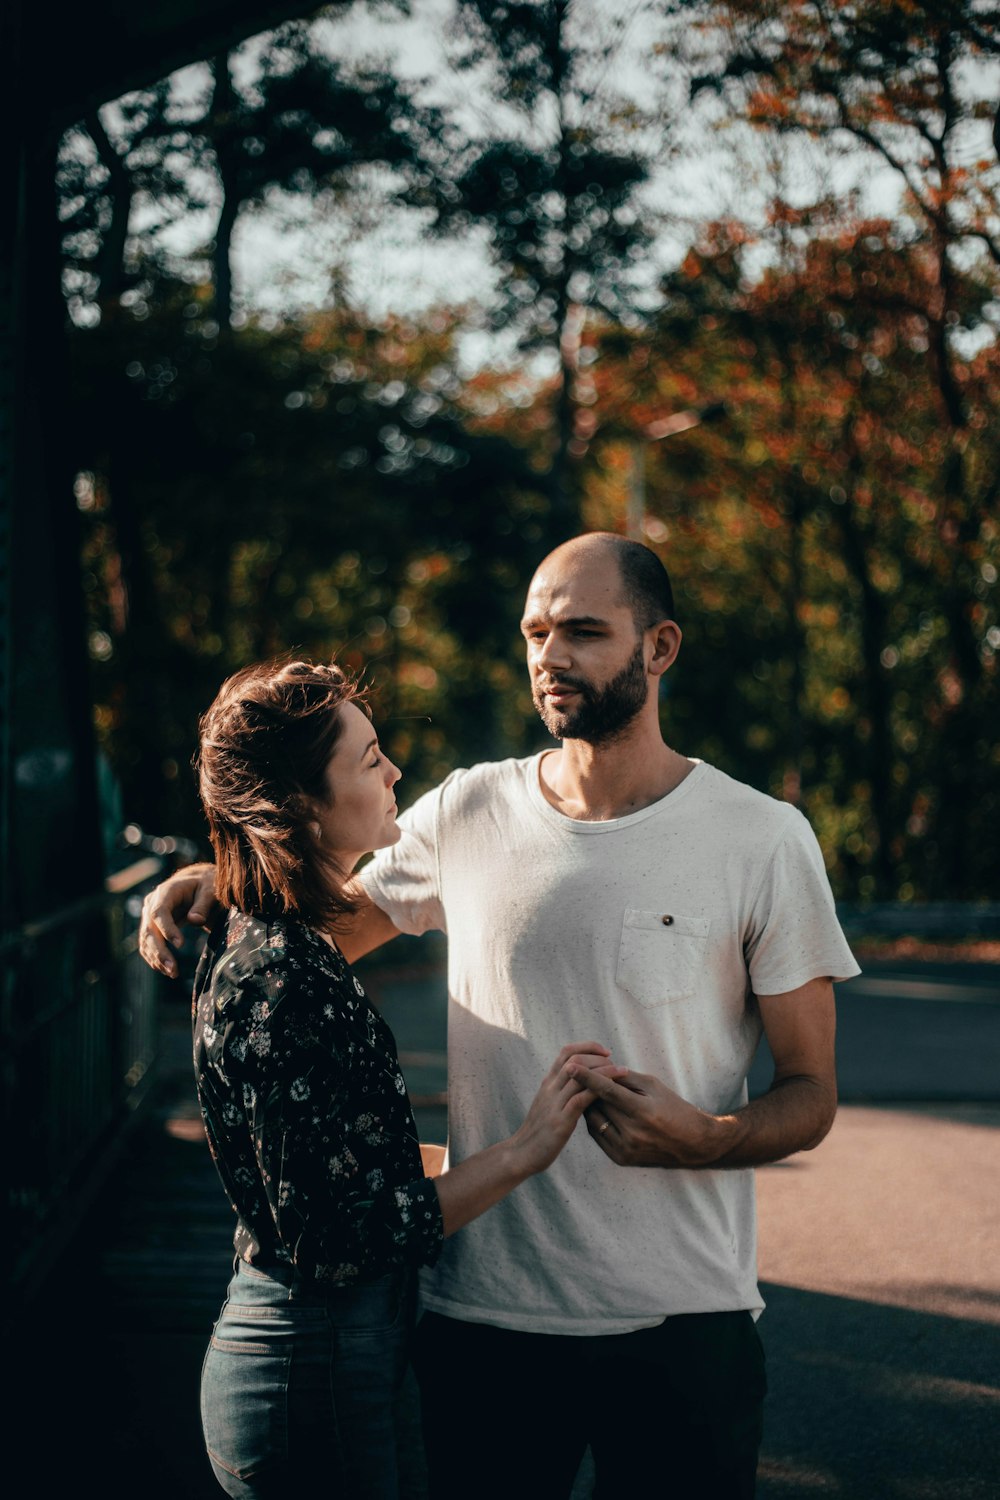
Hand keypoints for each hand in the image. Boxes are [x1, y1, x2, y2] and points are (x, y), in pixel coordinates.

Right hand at [139, 863, 219, 977]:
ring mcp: (149, 915)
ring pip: (146, 940)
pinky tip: (167, 970)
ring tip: (173, 973)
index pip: (159, 912)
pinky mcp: (152, 926)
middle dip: (159, 951)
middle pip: (149, 929)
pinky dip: (155, 958)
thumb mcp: (211, 890)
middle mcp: (152, 902)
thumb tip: (195, 920)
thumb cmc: (207, 885)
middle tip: (173, 969)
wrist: (198, 883)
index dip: (167, 929)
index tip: (180, 945)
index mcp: (166, 891)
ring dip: (156, 958)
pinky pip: (148, 944)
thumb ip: (204, 904)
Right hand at [510, 1044, 625, 1175]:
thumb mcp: (548, 1105)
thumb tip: (580, 1083)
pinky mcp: (560, 1120)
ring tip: (622, 1071)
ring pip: (579, 1075)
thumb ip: (561, 1092)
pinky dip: (599, 1090)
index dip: (587, 1047)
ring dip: (604, 1070)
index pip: (566, 1052)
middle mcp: (550, 1088)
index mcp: (548, 1083)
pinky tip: (613, 1091)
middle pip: (574, 1058)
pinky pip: (581, 1098)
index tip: (604, 1051)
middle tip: (615, 1060)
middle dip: (597, 1056)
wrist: (521, 1153)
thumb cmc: (539, 1131)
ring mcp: (555, 1103)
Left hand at [569, 1066, 721, 1168]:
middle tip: (587, 1076)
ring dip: (591, 1105)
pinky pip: (598, 1135)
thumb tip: (600, 1068)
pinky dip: (596, 1121)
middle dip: (591, 1089)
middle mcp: (633, 1133)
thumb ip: (626, 1078)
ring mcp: (626, 1149)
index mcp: (643, 1111)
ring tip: (594, 1094)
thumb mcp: (654, 1087)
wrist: (693, 1144)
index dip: (588, 1077)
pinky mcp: (622, 1159)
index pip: (608, 1091)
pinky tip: (600, 1110)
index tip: (571, 1066)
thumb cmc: (675, 1108)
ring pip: (594, 1121)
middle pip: (598, 1105)